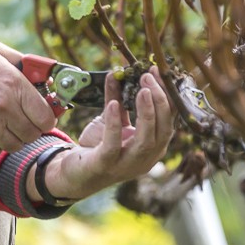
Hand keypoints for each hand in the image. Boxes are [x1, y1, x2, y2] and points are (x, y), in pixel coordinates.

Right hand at [0, 40, 57, 155]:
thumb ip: (22, 64)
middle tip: (21, 119)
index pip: (46, 117)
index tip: (41, 115)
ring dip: (12, 136)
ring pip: (15, 145)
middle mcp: (4, 106)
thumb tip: (44, 76)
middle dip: (29, 128)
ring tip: (1, 121)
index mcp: (14, 84)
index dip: (46, 117)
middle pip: (33, 134)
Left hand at [34, 66, 174, 202]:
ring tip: (143, 89)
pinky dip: (115, 124)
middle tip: (148, 77)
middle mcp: (146, 158)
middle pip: (164, 130)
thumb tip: (117, 72)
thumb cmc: (99, 147)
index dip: (167, 95)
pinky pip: (113, 145)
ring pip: (146, 141)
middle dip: (160, 101)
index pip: (169, 120)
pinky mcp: (105, 165)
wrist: (75, 173)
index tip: (158, 71)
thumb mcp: (110, 119)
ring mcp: (127, 164)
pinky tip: (113, 104)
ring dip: (147, 113)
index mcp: (153, 146)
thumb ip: (116, 98)